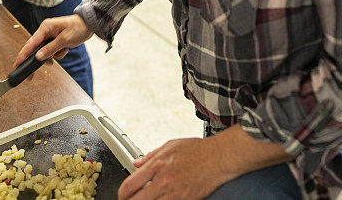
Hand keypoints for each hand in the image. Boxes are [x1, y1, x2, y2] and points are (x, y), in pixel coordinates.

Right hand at [13, 15, 92, 67]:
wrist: (89, 24)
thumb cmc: (78, 28)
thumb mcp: (64, 40)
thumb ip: (50, 49)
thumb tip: (38, 57)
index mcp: (45, 28)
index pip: (30, 43)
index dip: (23, 54)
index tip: (17, 64)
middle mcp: (45, 31)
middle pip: (34, 49)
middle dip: (35, 60)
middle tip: (29, 75)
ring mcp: (50, 36)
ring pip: (44, 52)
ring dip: (52, 56)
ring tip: (62, 51)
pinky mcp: (55, 40)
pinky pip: (52, 51)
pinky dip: (58, 53)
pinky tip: (66, 48)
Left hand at [118, 125, 292, 198]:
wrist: (220, 158)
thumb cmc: (198, 150)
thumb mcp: (170, 145)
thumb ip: (150, 155)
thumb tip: (136, 162)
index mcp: (158, 164)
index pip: (130, 184)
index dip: (121, 193)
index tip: (121, 195)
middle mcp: (164, 180)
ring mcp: (174, 192)